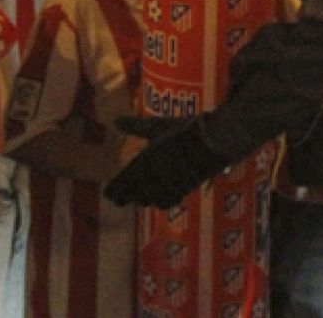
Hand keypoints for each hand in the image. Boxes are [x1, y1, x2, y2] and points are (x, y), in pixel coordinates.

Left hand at [105, 116, 227, 208]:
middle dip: (126, 196)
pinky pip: (166, 202)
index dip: (113, 191)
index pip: (119, 187)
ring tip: (138, 194)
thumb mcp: (157, 125)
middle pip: (132, 197)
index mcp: (142, 165)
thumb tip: (115, 120)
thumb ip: (135, 126)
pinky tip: (160, 196)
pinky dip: (160, 201)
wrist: (214, 141)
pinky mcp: (183, 191)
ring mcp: (168, 188)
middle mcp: (152, 181)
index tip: (108, 192)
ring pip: (148, 201)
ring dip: (142, 199)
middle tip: (120, 195)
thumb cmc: (184, 131)